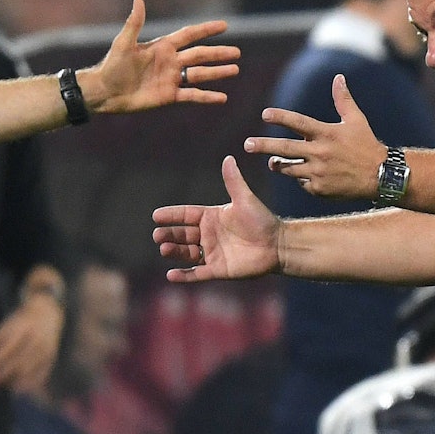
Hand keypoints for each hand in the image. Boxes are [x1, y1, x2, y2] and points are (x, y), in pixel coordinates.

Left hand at [0, 293, 61, 392]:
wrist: (47, 315)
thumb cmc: (21, 323)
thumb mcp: (7, 325)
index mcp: (23, 327)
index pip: (9, 343)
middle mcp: (35, 338)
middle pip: (18, 359)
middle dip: (2, 373)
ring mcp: (45, 348)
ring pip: (29, 368)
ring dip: (14, 380)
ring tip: (0, 388)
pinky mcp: (50, 357)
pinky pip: (41, 373)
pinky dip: (30, 383)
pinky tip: (18, 389)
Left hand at [79, 0, 237, 114]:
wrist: (105, 92)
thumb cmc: (112, 65)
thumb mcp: (124, 42)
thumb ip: (134, 23)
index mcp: (162, 46)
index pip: (189, 35)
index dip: (206, 30)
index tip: (224, 25)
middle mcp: (170, 61)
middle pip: (200, 55)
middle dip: (218, 53)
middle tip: (237, 52)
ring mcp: (171, 79)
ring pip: (200, 74)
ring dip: (217, 72)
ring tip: (235, 69)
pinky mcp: (169, 95)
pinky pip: (192, 95)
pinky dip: (207, 97)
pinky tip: (222, 97)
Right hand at [153, 156, 280, 282]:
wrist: (278, 244)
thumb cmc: (262, 220)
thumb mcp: (245, 199)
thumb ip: (233, 181)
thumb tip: (229, 158)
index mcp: (211, 217)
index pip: (186, 215)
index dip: (172, 215)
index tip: (156, 215)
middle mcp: (209, 235)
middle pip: (182, 234)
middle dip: (169, 235)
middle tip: (157, 235)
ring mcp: (212, 253)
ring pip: (187, 253)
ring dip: (174, 252)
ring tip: (164, 249)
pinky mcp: (218, 270)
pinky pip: (197, 273)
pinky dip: (184, 275)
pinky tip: (171, 275)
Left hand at [244, 74, 388, 200]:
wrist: (381, 176)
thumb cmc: (366, 145)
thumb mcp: (357, 120)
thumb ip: (343, 100)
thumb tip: (338, 77)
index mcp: (326, 133)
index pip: (298, 123)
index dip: (281, 117)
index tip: (265, 114)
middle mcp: (320, 152)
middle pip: (284, 148)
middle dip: (263, 146)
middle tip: (247, 145)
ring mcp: (319, 172)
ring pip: (288, 169)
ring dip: (278, 164)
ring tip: (272, 162)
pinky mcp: (319, 189)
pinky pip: (302, 183)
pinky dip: (301, 179)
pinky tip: (307, 175)